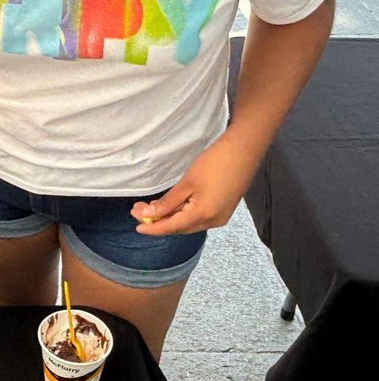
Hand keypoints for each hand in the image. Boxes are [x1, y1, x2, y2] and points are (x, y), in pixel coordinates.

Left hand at [130, 132, 262, 236]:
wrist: (243, 152)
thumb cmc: (214, 164)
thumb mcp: (187, 183)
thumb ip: (167, 202)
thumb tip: (149, 215)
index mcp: (203, 215)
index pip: (172, 227)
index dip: (153, 229)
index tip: (136, 227)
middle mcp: (213, 221)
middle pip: (180, 227)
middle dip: (158, 221)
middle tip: (138, 210)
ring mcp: (220, 217)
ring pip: (188, 223)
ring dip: (169, 217)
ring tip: (149, 208)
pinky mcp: (223, 210)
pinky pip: (197, 217)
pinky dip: (182, 214)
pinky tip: (170, 206)